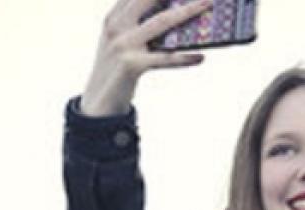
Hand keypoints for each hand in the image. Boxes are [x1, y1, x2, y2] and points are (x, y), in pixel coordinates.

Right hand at [80, 0, 212, 116]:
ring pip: (161, 22)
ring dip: (187, 11)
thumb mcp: (120, 42)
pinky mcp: (131, 65)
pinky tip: (200, 57)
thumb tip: (174, 15)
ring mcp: (123, 45)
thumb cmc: (115, 71)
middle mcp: (116, 27)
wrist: (97, 105)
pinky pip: (164, 58)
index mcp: (113, 18)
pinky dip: (184, 57)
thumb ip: (136, 25)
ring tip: (207, 4)